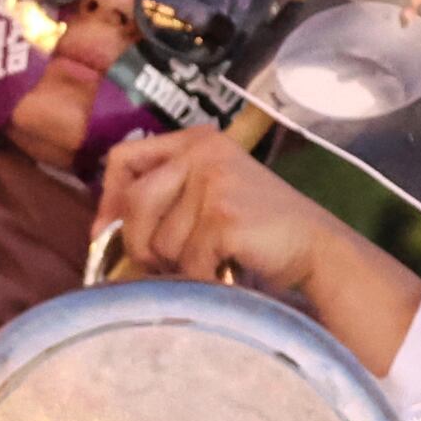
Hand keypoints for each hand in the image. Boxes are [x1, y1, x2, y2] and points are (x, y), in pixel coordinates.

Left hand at [94, 127, 364, 310]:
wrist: (317, 249)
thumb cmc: (258, 231)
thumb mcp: (210, 194)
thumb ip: (165, 197)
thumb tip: (103, 230)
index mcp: (196, 141)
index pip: (123, 157)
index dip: (108, 199)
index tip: (105, 232)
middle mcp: (202, 153)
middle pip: (135, 203)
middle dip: (141, 244)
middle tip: (167, 264)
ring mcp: (214, 183)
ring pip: (159, 241)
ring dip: (179, 265)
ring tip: (214, 261)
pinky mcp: (224, 217)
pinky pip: (187, 262)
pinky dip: (203, 278)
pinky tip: (228, 271)